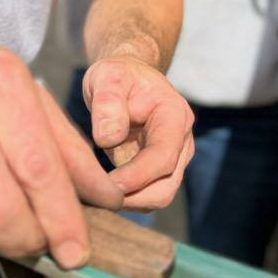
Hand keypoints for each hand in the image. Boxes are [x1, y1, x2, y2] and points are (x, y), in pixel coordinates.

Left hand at [81, 55, 194, 209]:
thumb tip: (107, 139)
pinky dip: (127, 198)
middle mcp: (181, 140)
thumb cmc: (117, 76)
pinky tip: (102, 191)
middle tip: (97, 197)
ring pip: (158, 195)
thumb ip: (107, 104)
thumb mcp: (107, 77)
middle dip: (134, 197)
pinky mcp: (160, 170)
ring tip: (97, 194)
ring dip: (130, 201)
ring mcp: (174, 158)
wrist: (127, 78)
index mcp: (173, 115)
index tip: (108, 185)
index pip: (163, 156)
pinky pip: (147, 193)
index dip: (138, 176)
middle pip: (166, 186)